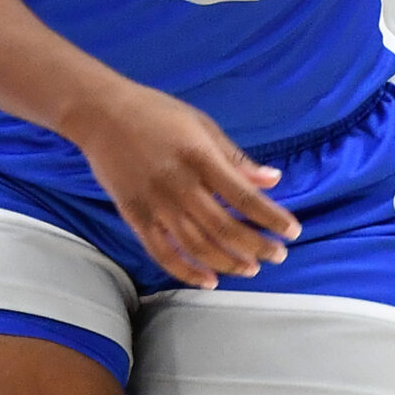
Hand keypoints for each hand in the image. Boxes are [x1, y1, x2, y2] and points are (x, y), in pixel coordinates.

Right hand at [73, 81, 299, 288]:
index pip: (243, 197)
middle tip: (278, 255)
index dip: (271, 217)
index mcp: (199, 157)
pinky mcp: (134, 216)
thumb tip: (272, 180)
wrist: (101, 114)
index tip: (293, 231)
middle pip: (223, 227)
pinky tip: (208, 280)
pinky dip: (186, 272)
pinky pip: (162, 253)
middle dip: (256, 246)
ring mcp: (154, 204)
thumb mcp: (202, 125)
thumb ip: (236, 158)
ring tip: (250, 268)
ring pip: (196, 246)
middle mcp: (178, 184)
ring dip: (227, 262)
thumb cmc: (157, 113)